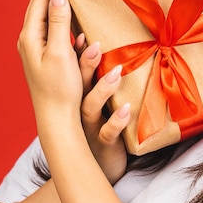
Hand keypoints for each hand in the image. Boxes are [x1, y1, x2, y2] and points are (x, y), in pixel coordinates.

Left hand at [18, 0, 130, 182]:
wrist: (57, 121)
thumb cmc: (59, 90)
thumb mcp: (60, 52)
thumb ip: (58, 21)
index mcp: (29, 37)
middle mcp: (29, 40)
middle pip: (40, 4)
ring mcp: (36, 50)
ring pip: (45, 16)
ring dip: (60, 1)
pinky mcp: (45, 58)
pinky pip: (52, 29)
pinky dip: (63, 16)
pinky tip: (76, 17)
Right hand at [76, 36, 130, 183]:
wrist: (104, 168)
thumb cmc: (106, 130)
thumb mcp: (105, 105)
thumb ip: (107, 82)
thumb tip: (121, 52)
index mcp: (81, 98)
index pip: (75, 73)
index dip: (77, 54)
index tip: (81, 34)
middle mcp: (81, 110)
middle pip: (78, 85)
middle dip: (84, 65)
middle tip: (95, 44)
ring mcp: (91, 127)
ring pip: (89, 107)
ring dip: (102, 90)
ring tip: (116, 73)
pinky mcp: (104, 143)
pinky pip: (108, 133)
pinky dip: (116, 122)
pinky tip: (126, 110)